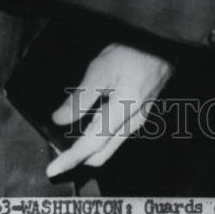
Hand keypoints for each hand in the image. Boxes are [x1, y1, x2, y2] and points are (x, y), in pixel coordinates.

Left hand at [46, 43, 172, 178]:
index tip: (52, 170)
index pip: (92, 145)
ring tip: (67, 137)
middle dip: (79, 158)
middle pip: (102, 154)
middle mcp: (133, 123)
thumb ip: (80, 98)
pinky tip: (87, 122)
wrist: (162, 43)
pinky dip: (99, 135)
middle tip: (56, 151)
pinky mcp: (140, 112)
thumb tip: (59, 120)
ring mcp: (139, 119)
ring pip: (110, 145)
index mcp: (123, 113)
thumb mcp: (100, 69)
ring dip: (89, 147)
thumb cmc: (132, 52)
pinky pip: (116, 133)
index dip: (71, 159)